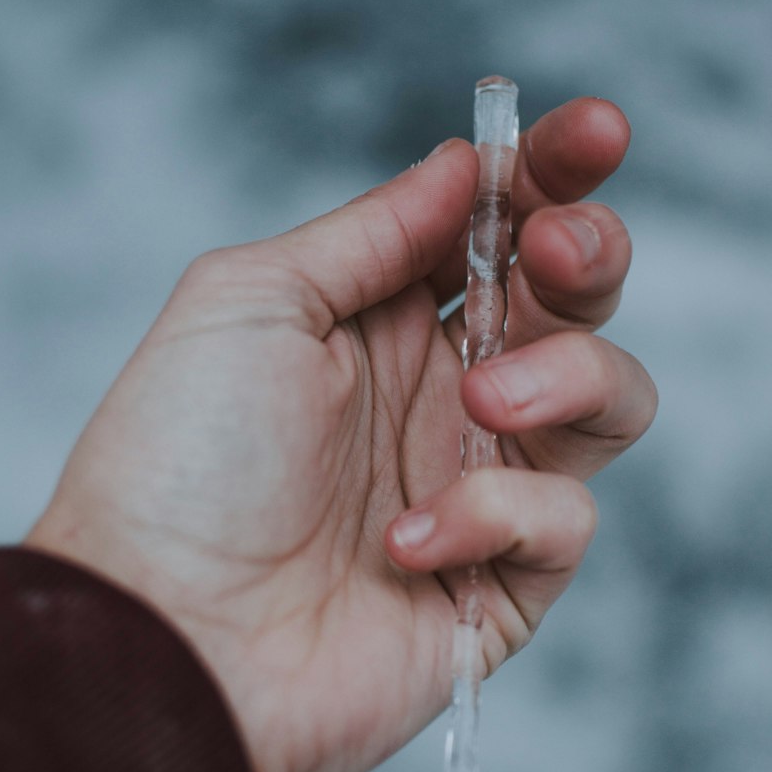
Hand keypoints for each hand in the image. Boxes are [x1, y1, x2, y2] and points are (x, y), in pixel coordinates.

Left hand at [24, 98, 655, 771]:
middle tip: (555, 254)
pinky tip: (402, 544)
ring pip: (611, 403)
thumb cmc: (180, 463)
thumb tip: (467, 163)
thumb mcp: (254, 301)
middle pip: (578, 303)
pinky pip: (564, 521)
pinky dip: (494, 514)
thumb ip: (374, 232)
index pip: (497, 229)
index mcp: (383, 323)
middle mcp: (443, 397)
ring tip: (482, 396)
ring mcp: (480, 487)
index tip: (595, 133)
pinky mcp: (501, 585)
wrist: (160, 638)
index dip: (554, 176)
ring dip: (566, 378)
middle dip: (591, 254)